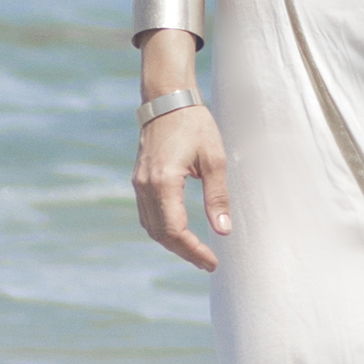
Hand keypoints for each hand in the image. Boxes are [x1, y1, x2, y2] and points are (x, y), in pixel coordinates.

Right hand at [133, 102, 232, 271]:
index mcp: (164, 182)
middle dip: (184, 252)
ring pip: (151, 227)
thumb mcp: (214, 159)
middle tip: (208, 262)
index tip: (212, 262)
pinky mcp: (140, 180)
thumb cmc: (194, 125)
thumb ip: (217, 196)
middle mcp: (146, 186)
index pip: (175, 231)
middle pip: (161, 235)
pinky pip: (147, 215)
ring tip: (196, 253)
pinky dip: (163, 230)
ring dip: (172, 244)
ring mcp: (139, 184)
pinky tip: (180, 234)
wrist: (167, 100)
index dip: (193, 251)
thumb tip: (223, 230)